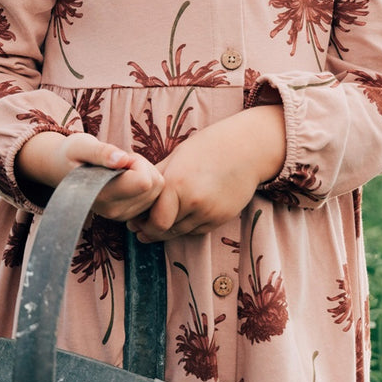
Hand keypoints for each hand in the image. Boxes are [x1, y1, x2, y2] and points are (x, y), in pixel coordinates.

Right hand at [15, 131, 164, 220]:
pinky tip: (125, 178)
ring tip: (120, 169)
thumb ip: (101, 152)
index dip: (137, 163)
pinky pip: (154, 196)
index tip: (120, 157)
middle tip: (119, 161)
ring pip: (158, 191)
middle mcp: (114, 211)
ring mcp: (123, 216)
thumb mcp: (81, 145)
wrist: (61, 170)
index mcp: (103, 195)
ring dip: (145, 174)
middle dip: (143, 167)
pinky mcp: (129, 215)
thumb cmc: (72, 154)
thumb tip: (121, 160)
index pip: (144, 182)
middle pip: (155, 185)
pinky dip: (146, 183)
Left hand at [130, 106, 285, 241]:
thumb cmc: (208, 148)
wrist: (247, 149)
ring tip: (161, 219)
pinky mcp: (222, 218)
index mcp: (177, 185)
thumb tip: (135, 193)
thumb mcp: (176, 157)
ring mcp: (210, 213)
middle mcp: (194, 203)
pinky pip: (197, 230)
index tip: (135, 220)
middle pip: (165, 231)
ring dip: (169, 229)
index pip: (154, 222)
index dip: (142, 224)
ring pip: (181, 233)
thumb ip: (156, 178)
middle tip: (141, 227)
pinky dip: (187, 226)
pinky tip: (183, 215)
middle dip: (151, 231)